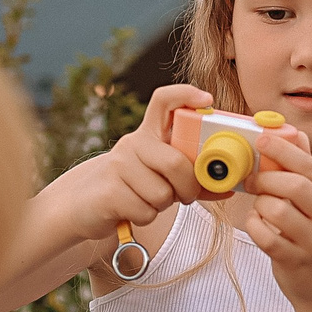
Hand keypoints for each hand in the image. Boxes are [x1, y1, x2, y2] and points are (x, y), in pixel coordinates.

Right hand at [45, 85, 212, 244]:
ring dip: (163, 206)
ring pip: (162, 193)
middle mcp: (133, 143)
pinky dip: (146, 217)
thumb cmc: (131, 189)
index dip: (187, 94)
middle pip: (176, 163)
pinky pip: (145, 210)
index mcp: (148, 135)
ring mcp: (118, 165)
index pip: (164, 101)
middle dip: (188, 187)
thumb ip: (191, 177)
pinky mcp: (108, 191)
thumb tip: (228, 185)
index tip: (207, 100)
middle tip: (184, 195)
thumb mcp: (161, 177)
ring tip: (147, 201)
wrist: (82, 205)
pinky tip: (131, 210)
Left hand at [246, 128, 311, 307]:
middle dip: (267, 178)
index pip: (310, 167)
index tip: (261, 140)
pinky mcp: (296, 262)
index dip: (283, 150)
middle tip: (253, 179)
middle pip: (295, 186)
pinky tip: (258, 225)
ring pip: (278, 210)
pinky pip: (266, 236)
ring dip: (260, 205)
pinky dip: (255, 226)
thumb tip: (297, 135)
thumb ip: (308, 171)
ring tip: (260, 208)